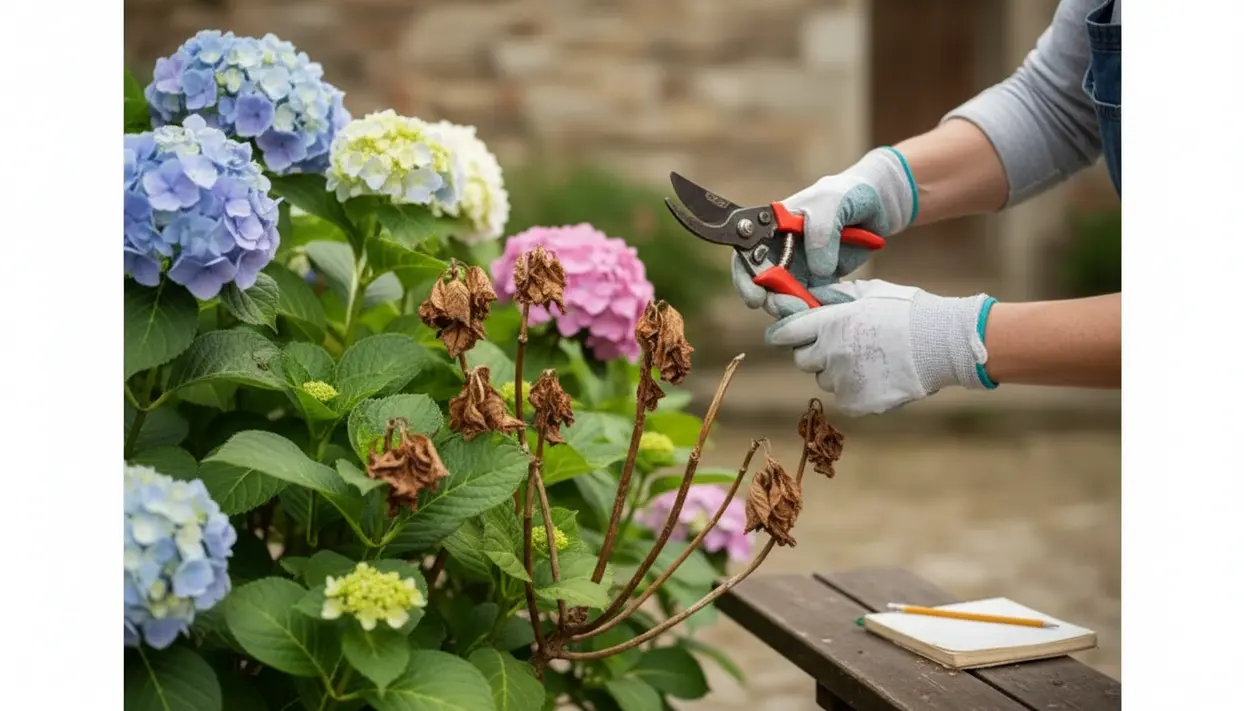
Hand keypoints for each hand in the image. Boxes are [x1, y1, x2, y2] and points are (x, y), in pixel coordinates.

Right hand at [734, 147, 916, 317]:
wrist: (879, 204)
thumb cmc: (848, 193)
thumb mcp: (833, 203)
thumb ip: (822, 232)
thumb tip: (818, 269)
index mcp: (771, 227)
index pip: (747, 254)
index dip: (745, 277)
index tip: (756, 296)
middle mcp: (779, 249)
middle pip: (763, 282)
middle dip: (771, 299)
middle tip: (787, 308)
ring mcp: (799, 266)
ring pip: (786, 295)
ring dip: (794, 307)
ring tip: (811, 310)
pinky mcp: (818, 279)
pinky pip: (811, 299)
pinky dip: (817, 307)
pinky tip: (829, 307)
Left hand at [764, 279, 997, 415]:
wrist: (941, 343)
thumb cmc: (907, 311)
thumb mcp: (869, 292)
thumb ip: (836, 296)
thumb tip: (812, 297)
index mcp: (829, 324)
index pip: (786, 333)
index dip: (781, 334)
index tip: (780, 336)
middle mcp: (829, 354)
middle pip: (803, 360)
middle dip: (813, 353)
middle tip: (835, 346)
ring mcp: (842, 381)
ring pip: (825, 380)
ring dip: (836, 371)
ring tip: (866, 360)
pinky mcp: (856, 403)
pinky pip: (844, 398)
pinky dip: (854, 390)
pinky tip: (876, 377)